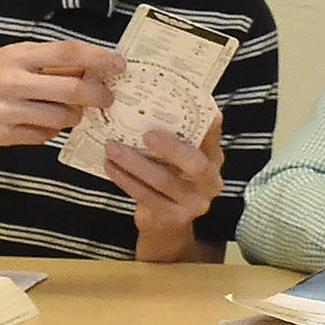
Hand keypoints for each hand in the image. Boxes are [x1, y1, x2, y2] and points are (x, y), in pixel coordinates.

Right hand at [0, 39, 123, 150]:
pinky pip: (42, 137)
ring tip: (73, 112)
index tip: (120, 65)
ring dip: (75, 116)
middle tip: (108, 99)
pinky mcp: (3, 136)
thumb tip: (85, 67)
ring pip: (60, 118)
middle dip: (97, 96)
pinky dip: (50, 131)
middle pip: (71, 89)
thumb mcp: (7, 58)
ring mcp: (8, 111)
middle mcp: (13, 81)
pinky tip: (45, 124)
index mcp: (16, 56)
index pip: (67, 52)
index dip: (98, 58)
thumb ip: (42, 63)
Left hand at [101, 111, 224, 263]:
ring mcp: (192, 204)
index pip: (212, 140)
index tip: (190, 110)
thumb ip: (182, 135)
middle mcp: (210, 184)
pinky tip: (110, 167)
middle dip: (170, 148)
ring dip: (135, 162)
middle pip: (194, 164)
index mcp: (214, 161)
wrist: (166, 225)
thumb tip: (173, 98)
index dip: (206, 127)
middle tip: (146, 134)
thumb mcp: (181, 158)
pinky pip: (145, 196)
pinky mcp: (170, 218)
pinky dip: (125, 180)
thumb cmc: (172, 179)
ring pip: (163, 180)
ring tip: (112, 147)